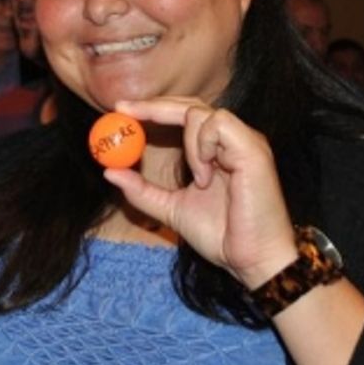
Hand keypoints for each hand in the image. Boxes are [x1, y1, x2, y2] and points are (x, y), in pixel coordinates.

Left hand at [104, 98, 296, 288]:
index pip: (183, 115)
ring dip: (187, 141)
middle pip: (190, 104)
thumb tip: (110, 172)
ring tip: (198, 178)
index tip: (121, 110)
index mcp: (216, 150)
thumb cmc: (222, 236)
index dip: (153, 109)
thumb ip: (142, 191)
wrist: (251, 260)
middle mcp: (232, 140)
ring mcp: (244, 141)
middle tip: (124, 109)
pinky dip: (202, 145)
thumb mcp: (171, 210)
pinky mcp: (253, 149)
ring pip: (201, 112)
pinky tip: (206, 175)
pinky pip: (218, 124)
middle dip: (154, 105)